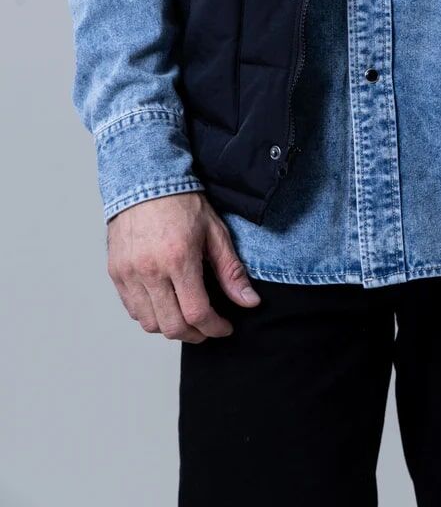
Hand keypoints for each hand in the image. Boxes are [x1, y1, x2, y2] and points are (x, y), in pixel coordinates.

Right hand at [106, 191, 260, 342]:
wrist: (144, 180)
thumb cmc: (182, 202)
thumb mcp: (215, 232)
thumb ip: (231, 271)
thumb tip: (249, 301)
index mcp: (178, 259)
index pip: (196, 313)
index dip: (214, 327)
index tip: (224, 327)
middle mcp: (150, 270)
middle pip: (172, 326)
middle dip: (195, 334)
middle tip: (208, 328)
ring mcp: (129, 273)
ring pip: (149, 323)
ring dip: (171, 327)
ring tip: (187, 317)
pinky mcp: (116, 273)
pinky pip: (132, 309)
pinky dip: (150, 315)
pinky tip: (165, 304)